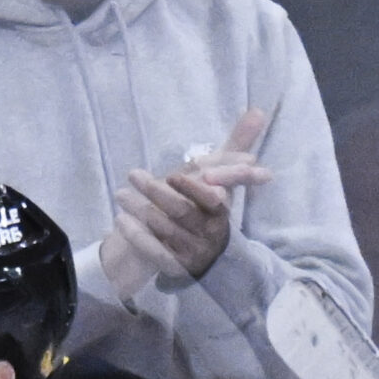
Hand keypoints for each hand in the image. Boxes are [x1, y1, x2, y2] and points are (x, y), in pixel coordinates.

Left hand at [109, 109, 271, 287]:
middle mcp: (212, 234)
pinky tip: (120, 221)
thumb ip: (236, 144)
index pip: (214, 199)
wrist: (197, 251)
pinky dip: (137, 235)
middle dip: (156, 191)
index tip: (173, 175)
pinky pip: (154, 251)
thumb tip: (258, 110)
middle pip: (183, 212)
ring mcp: (194, 252)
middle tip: (132, 174)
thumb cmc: (207, 206)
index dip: (194, 188)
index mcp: (224, 211)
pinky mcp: (177, 267)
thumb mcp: (220, 176)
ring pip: (166, 230)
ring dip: (140, 210)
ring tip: (121, 194)